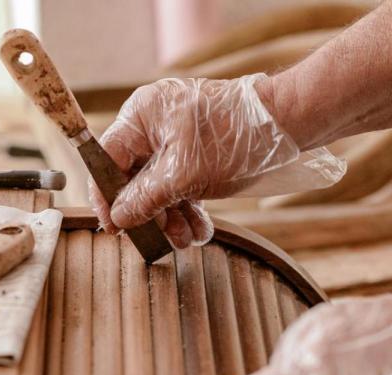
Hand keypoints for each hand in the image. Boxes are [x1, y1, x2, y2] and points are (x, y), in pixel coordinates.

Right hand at [90, 73, 343, 248]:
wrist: (285, 126)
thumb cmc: (232, 139)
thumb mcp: (182, 175)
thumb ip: (145, 198)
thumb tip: (118, 218)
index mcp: (142, 116)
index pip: (107, 159)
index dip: (106, 195)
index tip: (113, 226)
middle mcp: (155, 126)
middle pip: (134, 177)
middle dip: (149, 213)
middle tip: (155, 239)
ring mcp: (178, 141)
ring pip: (161, 187)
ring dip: (172, 218)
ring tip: (186, 240)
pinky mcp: (198, 155)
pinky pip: (183, 186)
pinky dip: (190, 209)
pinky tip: (200, 231)